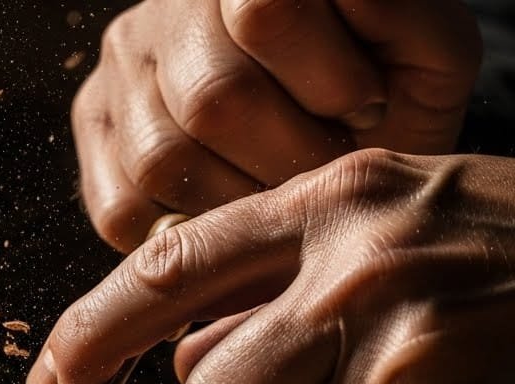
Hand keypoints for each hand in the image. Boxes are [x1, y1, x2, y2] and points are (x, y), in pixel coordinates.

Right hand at [74, 0, 480, 251]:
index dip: (327, 79)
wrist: (335, 116)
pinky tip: (230, 208)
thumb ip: (403, 23)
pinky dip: (185, 229)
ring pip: (163, 159)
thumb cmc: (384, 91)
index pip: (267, 11)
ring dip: (239, 200)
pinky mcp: (91, 126)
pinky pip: (121, 207)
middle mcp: (166, 6)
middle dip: (289, 159)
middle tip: (324, 170)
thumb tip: (341, 45)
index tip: (363, 107)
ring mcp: (120, 66)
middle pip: (214, 99)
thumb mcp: (424, 51)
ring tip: (278, 192)